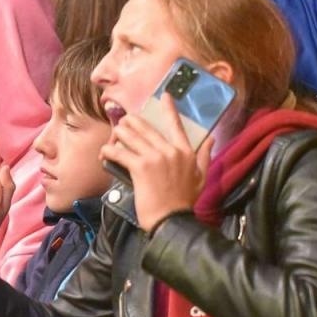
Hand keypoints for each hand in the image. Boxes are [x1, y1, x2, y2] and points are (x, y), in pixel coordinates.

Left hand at [99, 95, 208, 232]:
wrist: (172, 220)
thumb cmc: (185, 201)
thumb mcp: (201, 176)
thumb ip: (204, 155)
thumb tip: (211, 138)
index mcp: (186, 151)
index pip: (176, 124)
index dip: (168, 109)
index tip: (163, 96)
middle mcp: (170, 150)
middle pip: (146, 127)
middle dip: (131, 122)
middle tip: (123, 121)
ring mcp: (154, 157)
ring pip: (130, 136)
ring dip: (118, 134)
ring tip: (113, 136)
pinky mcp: (140, 167)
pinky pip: (120, 152)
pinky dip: (109, 151)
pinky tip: (104, 153)